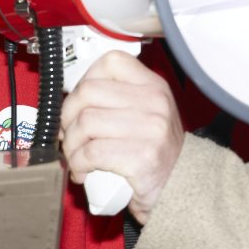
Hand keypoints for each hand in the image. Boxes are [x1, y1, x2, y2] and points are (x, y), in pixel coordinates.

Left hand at [59, 50, 185, 224]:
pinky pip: (91, 153)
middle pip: (88, 92)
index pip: (110, 62)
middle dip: (67, 115)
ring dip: (70, 144)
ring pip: (85, 123)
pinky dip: (78, 163)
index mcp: (153, 85)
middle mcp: (154, 102)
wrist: (182, 185)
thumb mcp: (146, 112)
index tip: (79, 102)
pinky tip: (81, 170)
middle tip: (68, 133)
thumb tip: (71, 98)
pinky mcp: (141, 158)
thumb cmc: (154, 149)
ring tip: (75, 156)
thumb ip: (118, 97)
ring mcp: (150, 130)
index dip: (84, 80)